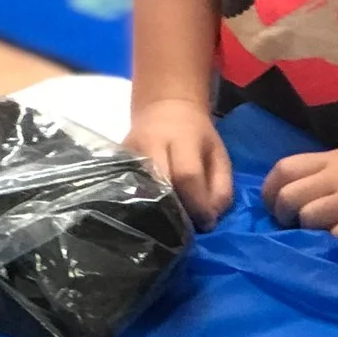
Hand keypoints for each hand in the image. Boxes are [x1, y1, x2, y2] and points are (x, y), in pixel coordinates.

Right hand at [126, 96, 232, 228]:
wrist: (164, 108)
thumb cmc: (197, 136)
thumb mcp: (218, 155)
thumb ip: (221, 188)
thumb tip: (209, 220)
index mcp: (182, 138)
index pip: (187, 175)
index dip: (197, 203)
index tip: (205, 223)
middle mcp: (150, 143)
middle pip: (159, 184)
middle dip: (175, 211)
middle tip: (185, 228)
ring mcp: (129, 152)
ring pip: (139, 189)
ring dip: (155, 212)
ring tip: (168, 226)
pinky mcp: (116, 161)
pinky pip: (125, 189)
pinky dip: (138, 205)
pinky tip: (149, 216)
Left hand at [261, 146, 337, 234]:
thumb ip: (329, 173)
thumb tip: (299, 192)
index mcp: (334, 158)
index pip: (284, 168)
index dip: (268, 190)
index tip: (272, 206)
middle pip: (289, 194)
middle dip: (281, 214)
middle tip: (289, 227)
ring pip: (309, 216)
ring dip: (305, 231)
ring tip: (314, 238)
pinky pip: (337, 235)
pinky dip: (331, 242)